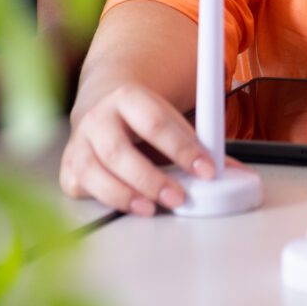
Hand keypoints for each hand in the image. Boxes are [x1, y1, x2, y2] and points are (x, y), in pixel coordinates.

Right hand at [59, 82, 214, 214]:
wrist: (104, 109)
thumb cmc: (142, 121)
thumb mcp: (170, 121)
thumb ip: (199, 146)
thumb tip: (237, 175)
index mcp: (128, 97)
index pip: (155, 121)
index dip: (182, 147)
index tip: (207, 170)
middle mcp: (98, 118)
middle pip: (119, 150)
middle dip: (151, 178)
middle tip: (179, 197)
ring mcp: (79, 143)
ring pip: (95, 171)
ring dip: (126, 194)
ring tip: (152, 207)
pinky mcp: (69, 169)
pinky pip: (82, 188)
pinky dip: (104, 200)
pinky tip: (128, 205)